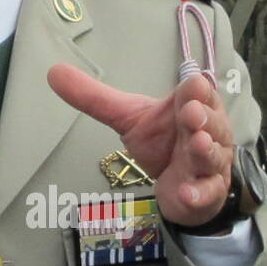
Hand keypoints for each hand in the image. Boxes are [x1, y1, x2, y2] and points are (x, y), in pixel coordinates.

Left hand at [47, 64, 234, 226]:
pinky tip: (186, 193)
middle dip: (201, 117)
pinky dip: (197, 193)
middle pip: (210, 122)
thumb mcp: (127, 117)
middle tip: (190, 113)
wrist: (180, 184)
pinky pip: (206, 193)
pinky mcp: (205, 192)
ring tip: (196, 144)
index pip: (198, 94)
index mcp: (190, 106)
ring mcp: (208, 164)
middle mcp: (205, 132)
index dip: (195, 90)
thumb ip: (94, 98)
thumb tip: (54, 72)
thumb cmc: (162, 142)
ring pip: (211, 155)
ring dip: (205, 150)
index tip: (191, 84)